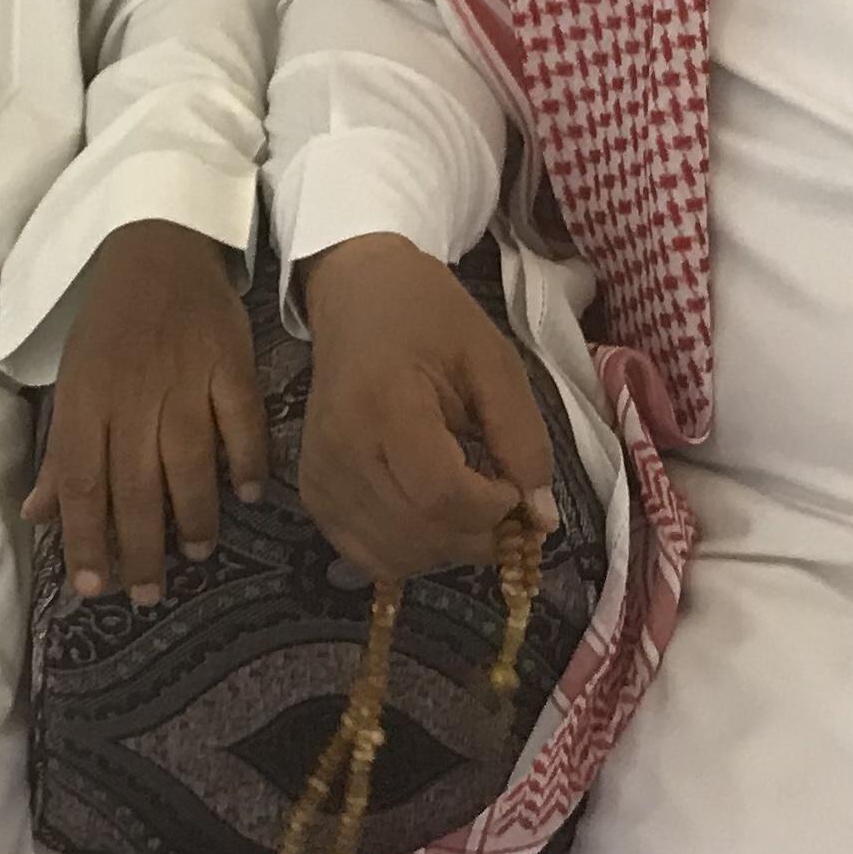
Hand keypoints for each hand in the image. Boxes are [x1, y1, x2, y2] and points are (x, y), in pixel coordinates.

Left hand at [23, 217, 266, 606]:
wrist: (158, 242)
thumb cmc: (108, 321)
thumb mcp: (71, 381)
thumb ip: (59, 455)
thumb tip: (37, 518)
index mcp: (84, 400)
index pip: (81, 482)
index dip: (85, 539)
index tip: (92, 587)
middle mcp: (131, 395)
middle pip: (133, 484)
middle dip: (139, 547)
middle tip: (148, 594)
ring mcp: (183, 377)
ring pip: (187, 460)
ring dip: (192, 514)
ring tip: (195, 552)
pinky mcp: (229, 361)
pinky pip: (241, 420)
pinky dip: (246, 459)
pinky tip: (248, 494)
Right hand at [296, 231, 558, 584]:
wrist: (356, 296)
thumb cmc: (429, 318)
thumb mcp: (493, 360)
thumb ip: (523, 438)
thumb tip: (540, 519)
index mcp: (386, 403)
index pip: (441, 496)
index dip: (491, 509)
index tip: (511, 485)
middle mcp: (341, 448)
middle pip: (419, 535)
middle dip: (476, 535)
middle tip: (497, 500)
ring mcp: (319, 476)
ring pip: (393, 557)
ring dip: (444, 548)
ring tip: (464, 504)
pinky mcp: (312, 493)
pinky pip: (365, 556)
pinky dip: (407, 551)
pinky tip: (427, 516)